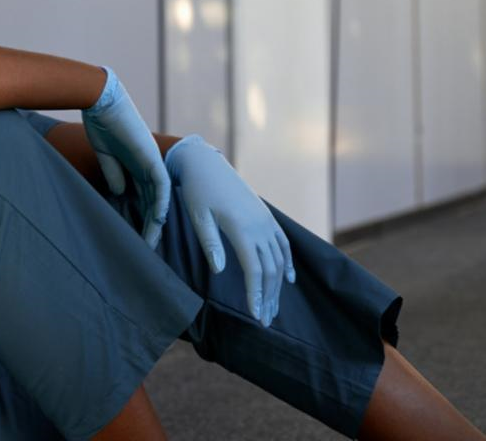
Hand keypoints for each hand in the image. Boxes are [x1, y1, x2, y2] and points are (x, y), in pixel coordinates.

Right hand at [81, 65, 170, 248]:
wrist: (101, 101)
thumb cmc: (101, 123)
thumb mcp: (106, 155)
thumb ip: (114, 173)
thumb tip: (120, 193)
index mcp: (136, 165)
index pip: (142, 197)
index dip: (140, 217)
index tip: (135, 237)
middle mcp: (148, 165)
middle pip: (153, 201)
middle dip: (149, 226)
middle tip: (146, 249)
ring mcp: (151, 161)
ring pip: (159, 198)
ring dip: (155, 221)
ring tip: (150, 242)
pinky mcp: (151, 157)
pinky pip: (161, 185)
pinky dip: (160, 202)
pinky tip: (158, 219)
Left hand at [164, 134, 295, 327]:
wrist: (206, 164)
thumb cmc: (197, 191)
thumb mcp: (198, 216)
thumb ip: (210, 243)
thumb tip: (221, 272)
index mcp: (241, 228)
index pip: (254, 269)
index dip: (256, 294)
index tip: (255, 316)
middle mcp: (259, 226)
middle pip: (270, 269)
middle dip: (269, 297)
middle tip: (265, 321)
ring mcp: (265, 221)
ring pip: (279, 259)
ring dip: (278, 285)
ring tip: (273, 308)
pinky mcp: (266, 216)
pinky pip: (283, 243)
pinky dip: (287, 262)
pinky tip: (288, 279)